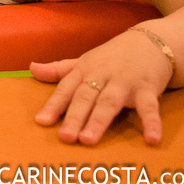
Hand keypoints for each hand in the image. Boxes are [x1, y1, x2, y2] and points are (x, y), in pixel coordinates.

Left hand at [31, 28, 174, 145]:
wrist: (149, 42)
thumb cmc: (111, 57)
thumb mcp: (83, 61)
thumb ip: (58, 69)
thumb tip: (31, 68)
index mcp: (84, 71)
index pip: (66, 89)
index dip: (53, 105)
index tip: (41, 121)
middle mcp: (102, 75)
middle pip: (85, 97)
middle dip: (74, 117)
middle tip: (65, 137)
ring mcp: (125, 82)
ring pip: (109, 102)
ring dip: (99, 121)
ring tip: (88, 140)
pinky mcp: (147, 88)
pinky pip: (149, 107)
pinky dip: (152, 123)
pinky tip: (152, 139)